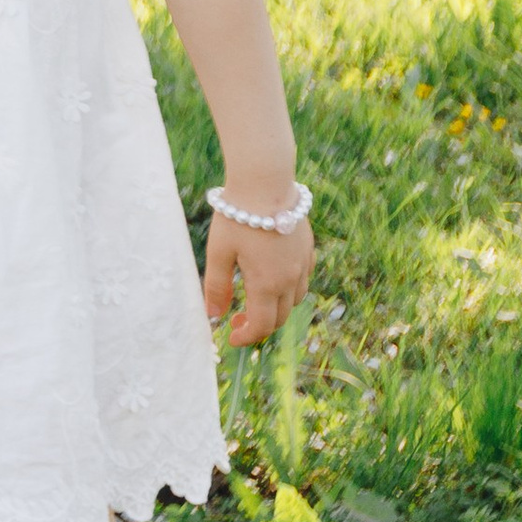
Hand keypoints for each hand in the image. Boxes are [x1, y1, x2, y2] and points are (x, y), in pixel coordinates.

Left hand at [203, 206, 313, 346]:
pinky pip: (303, 278)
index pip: (262, 326)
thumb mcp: (219, 253)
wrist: (265, 183)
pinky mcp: (307, 249)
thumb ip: (217, 287)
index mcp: (267, 284)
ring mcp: (303, 264)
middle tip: (237, 319)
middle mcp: (291, 279)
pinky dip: (289, 287)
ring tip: (254, 298)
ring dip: (276, 307)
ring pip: (295, 300)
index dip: (246, 337)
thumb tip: (214, 316)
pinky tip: (273, 275)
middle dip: (259, 325)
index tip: (230, 336)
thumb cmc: (237, 217)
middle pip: (280, 318)